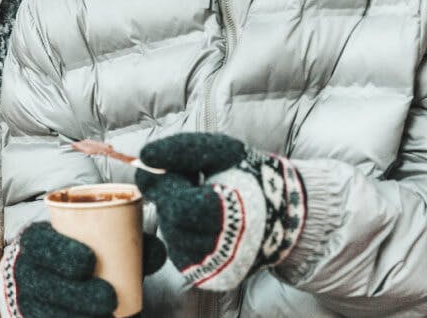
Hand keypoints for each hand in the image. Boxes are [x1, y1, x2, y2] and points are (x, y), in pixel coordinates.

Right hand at [0, 221, 166, 317]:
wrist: (56, 274)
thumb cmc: (82, 252)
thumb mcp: (98, 241)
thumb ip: (128, 243)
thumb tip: (156, 251)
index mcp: (36, 240)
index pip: (39, 243)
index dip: (60, 253)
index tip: (88, 262)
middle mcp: (25, 270)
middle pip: (44, 285)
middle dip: (77, 295)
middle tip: (109, 298)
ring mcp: (26, 299)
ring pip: (46, 313)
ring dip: (77, 315)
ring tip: (108, 317)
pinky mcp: (33, 316)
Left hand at [135, 132, 305, 291]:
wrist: (284, 210)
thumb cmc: (248, 175)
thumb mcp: (221, 151)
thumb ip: (181, 149)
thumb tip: (142, 157)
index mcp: (231, 217)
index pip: (178, 206)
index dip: (172, 184)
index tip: (184, 171)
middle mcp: (223, 251)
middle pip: (171, 222)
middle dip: (173, 197)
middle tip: (193, 184)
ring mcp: (215, 268)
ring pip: (172, 237)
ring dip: (177, 216)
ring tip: (202, 202)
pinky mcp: (210, 278)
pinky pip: (180, 253)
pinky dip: (184, 233)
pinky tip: (202, 222)